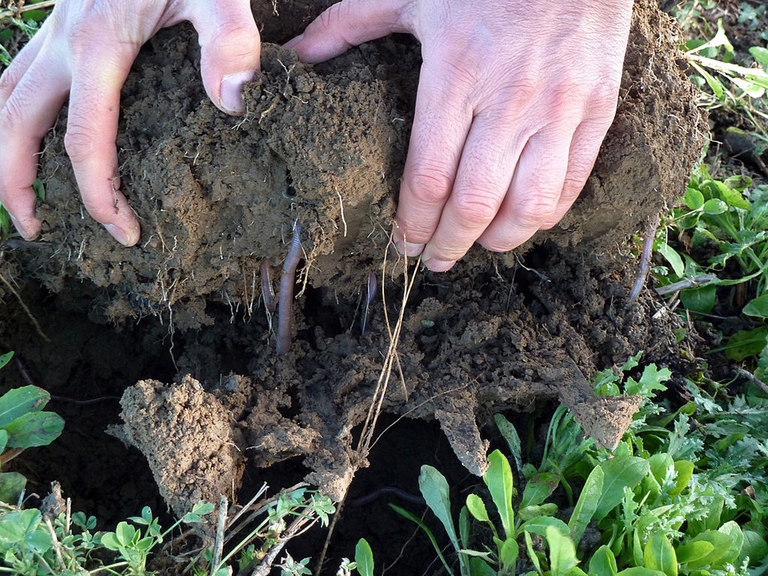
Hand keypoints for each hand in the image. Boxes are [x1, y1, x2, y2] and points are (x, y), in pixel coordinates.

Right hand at [0, 0, 260, 244]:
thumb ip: (229, 42)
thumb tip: (231, 103)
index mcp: (98, 46)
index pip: (85, 142)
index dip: (100, 197)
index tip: (125, 234)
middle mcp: (62, 42)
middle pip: (13, 125)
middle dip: (15, 184)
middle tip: (36, 231)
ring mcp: (55, 30)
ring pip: (3, 97)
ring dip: (2, 149)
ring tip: (20, 194)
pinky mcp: (63, 23)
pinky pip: (19, 73)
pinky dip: (16, 111)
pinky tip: (38, 129)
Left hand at [286, 0, 632, 270]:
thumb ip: (350, 25)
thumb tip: (298, 57)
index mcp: (455, 76)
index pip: (428, 179)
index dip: (412, 224)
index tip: (401, 244)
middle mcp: (508, 101)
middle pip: (473, 204)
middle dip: (449, 245)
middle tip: (435, 262)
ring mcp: (558, 108)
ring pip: (529, 205)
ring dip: (500, 240)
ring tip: (479, 246)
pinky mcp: (597, 109)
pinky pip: (572, 181)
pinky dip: (548, 214)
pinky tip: (525, 220)